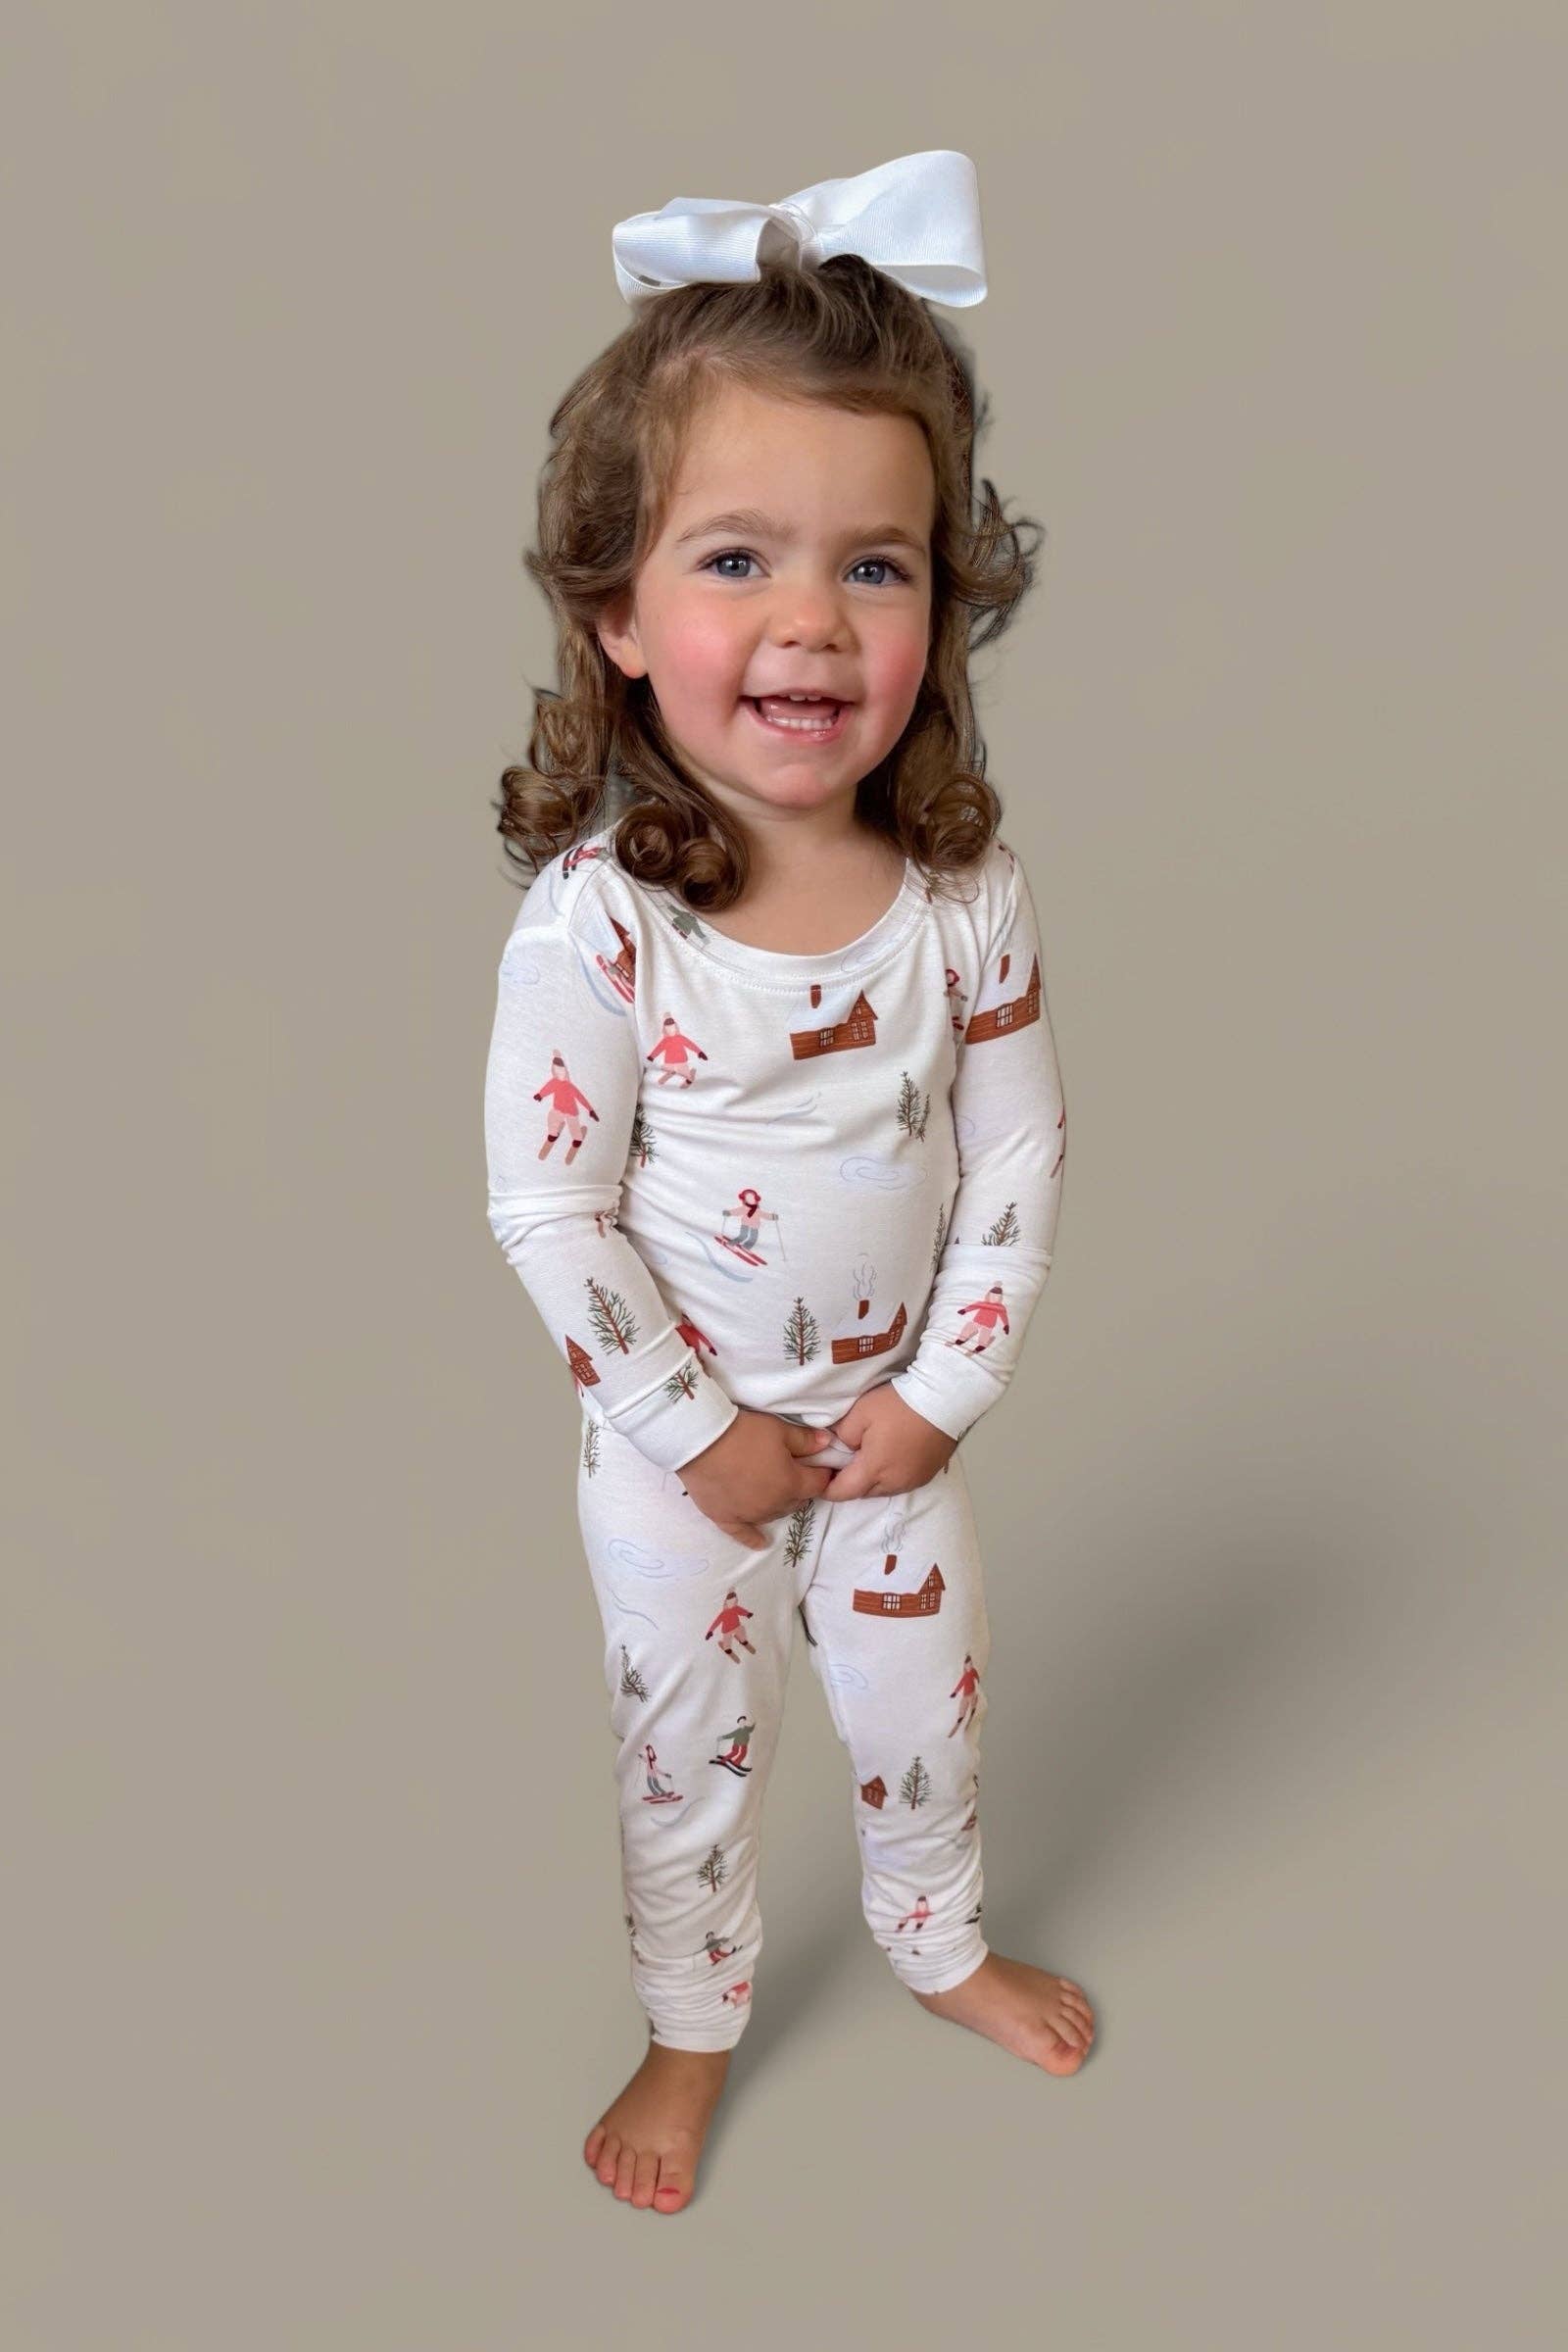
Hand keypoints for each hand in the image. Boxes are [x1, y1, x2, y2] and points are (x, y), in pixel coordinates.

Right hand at [678, 1408, 836, 1550]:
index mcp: (791, 1484)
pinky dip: (754, 1539)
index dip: (822, 1473)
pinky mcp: (726, 1519)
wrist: (700, 1441)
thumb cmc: (743, 1433)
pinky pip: (744, 1534)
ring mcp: (750, 1515)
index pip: (818, 1484)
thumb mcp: (779, 1430)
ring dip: (779, 1503)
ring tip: (773, 1489)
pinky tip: (761, 1543)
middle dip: (800, 1487)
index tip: (819, 1464)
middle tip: (793, 1471)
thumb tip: (828, 1444)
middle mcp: (774, 1506)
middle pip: (797, 1501)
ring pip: (774, 1514)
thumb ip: (806, 1440)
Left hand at [815, 1383, 956, 1498]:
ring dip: (872, 1480)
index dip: (827, 1488)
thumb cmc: (898, 1405)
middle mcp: (893, 1482)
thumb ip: (842, 1434)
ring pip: (883, 1489)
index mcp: (874, 1469)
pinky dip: (891, 1475)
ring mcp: (913, 1481)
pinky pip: (901, 1483)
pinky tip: (891, 1457)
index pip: (842, 1492)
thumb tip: (842, 1446)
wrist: (943, 1400)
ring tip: (869, 1457)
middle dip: (850, 1483)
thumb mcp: (860, 1412)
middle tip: (843, 1462)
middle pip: (863, 1493)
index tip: (820, 1476)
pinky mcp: (927, 1475)